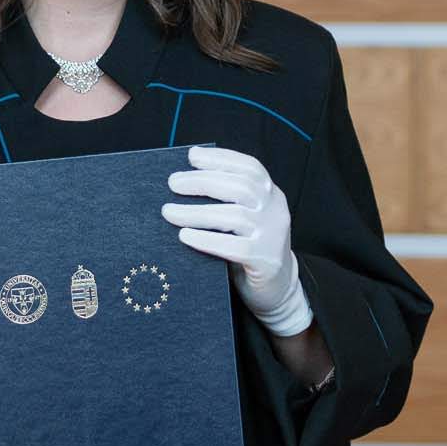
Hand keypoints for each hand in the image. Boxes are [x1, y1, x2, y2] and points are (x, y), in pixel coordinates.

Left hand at [162, 146, 311, 336]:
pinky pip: (234, 247)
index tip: (192, 156)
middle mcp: (275, 211)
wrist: (277, 289)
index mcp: (272, 195)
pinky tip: (185, 236)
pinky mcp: (265, 261)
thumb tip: (184, 183)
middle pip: (240, 187)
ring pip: (234, 216)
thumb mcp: (247, 219)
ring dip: (196, 212)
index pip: (250, 168)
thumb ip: (229, 201)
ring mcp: (273, 236)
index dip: (221, 159)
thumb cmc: (250, 249)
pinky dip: (206, 240)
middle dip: (202, 182)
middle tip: (173, 183)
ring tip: (169, 212)